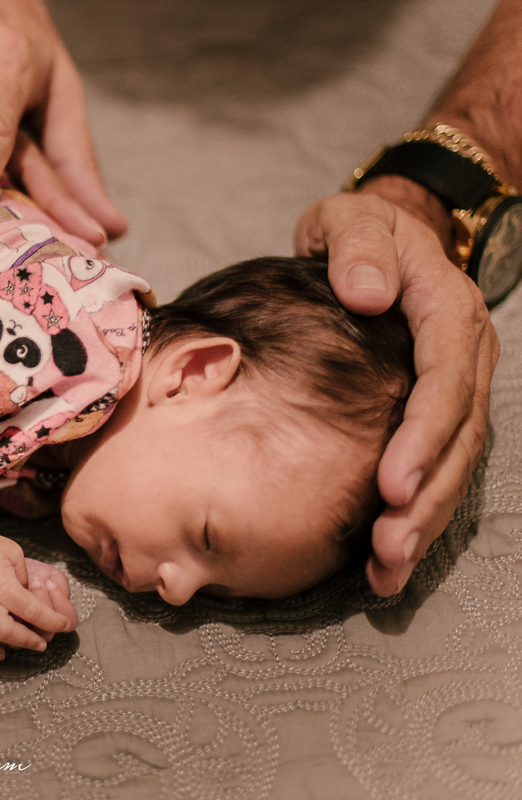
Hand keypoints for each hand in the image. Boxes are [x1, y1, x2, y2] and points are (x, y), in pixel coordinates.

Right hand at [0, 525, 73, 658]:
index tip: (62, 626)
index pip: (35, 613)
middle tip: (38, 644)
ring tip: (1, 653)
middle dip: (28, 643)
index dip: (53, 623)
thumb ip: (24, 577)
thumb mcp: (14, 553)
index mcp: (5, 588)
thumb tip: (27, 594)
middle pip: (9, 635)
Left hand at [295, 187, 498, 595]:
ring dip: (425, 520)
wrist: (378, 236)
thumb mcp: (350, 217)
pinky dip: (416, 515)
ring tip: (387, 570)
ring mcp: (458, 384)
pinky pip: (438, 466)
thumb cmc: (356, 231)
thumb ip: (358, 245)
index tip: (391, 483)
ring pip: (455, 461)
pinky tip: (386, 564)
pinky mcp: (439, 410)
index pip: (445, 377)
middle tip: (389, 549)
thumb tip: (368, 291)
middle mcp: (464, 352)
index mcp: (446, 307)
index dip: (423, 433)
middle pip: (459, 435)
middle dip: (427, 497)